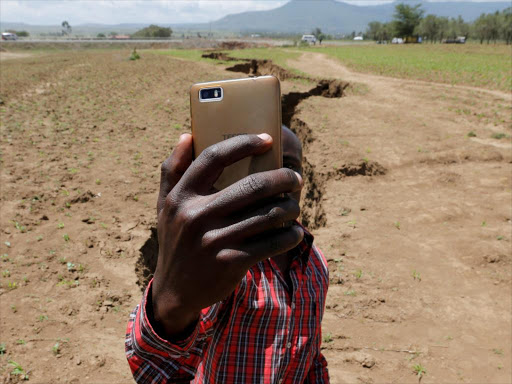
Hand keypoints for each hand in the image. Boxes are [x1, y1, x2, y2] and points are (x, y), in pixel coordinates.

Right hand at [152, 133, 303, 337]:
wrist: (175, 291)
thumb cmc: (176, 239)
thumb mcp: (164, 205)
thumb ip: (172, 169)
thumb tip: (188, 134)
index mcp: (181, 195)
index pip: (215, 157)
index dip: (244, 144)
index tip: (267, 140)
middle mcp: (196, 215)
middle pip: (252, 185)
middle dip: (283, 179)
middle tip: (295, 179)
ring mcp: (213, 240)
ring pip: (268, 214)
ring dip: (290, 207)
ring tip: (294, 206)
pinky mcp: (230, 262)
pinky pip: (271, 243)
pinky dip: (289, 236)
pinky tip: (294, 232)